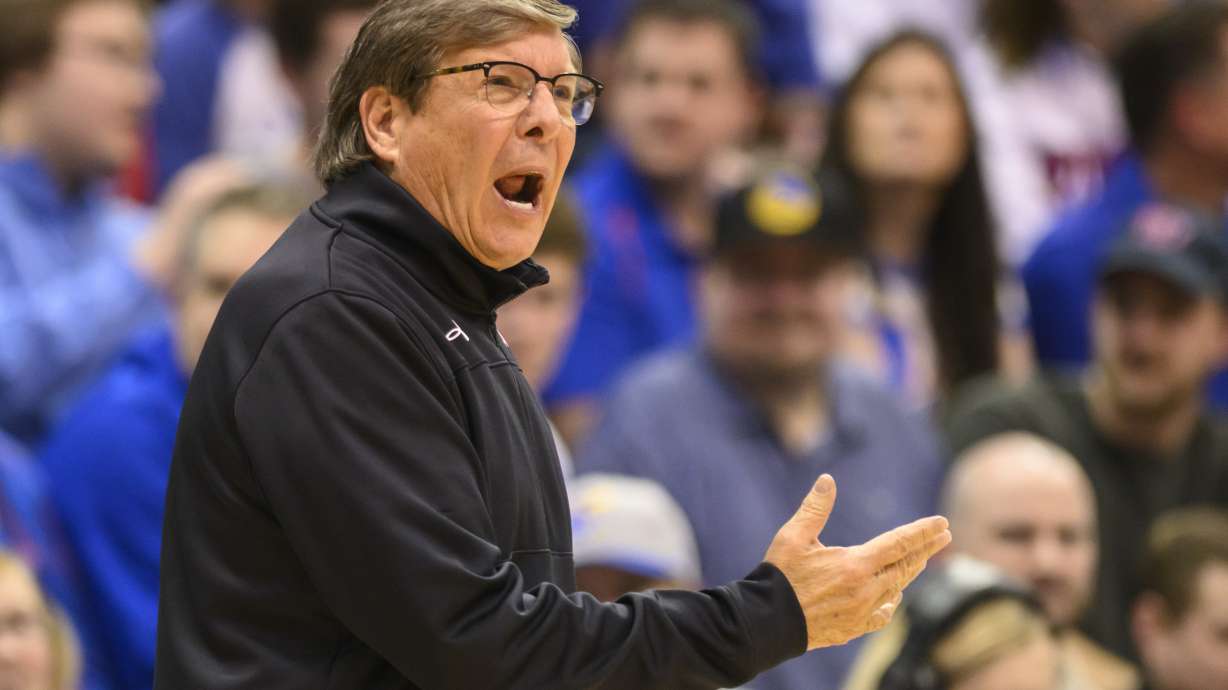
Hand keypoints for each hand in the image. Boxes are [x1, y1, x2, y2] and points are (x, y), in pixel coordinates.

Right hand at [764, 474, 950, 650]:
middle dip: (926, 549)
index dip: (923, 532)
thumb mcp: (793, 536)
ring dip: (910, 572)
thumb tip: (827, 480)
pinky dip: (891, 601)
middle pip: (905, 566)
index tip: (942, 523)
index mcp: (855, 565)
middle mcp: (866, 590)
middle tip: (944, 536)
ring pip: (896, 588)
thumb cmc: (779, 577)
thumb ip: (814, 508)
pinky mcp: (854, 628)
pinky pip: (883, 614)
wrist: (767, 623)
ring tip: (920, 560)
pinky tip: (893, 595)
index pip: (899, 544)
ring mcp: (862, 611)